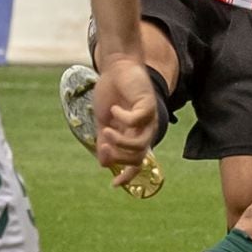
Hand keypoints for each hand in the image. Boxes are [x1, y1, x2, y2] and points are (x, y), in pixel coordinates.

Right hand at [92, 56, 157, 187]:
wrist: (115, 68)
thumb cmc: (110, 94)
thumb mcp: (103, 122)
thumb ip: (104, 143)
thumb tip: (103, 164)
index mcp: (134, 135)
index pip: (136, 162)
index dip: (128, 175)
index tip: (114, 184)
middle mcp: (145, 130)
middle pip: (137, 157)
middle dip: (118, 156)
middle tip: (104, 145)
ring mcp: (149, 118)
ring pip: (140, 144)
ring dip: (120, 142)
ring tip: (107, 130)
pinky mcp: (148, 104)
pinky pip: (138, 120)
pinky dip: (123, 118)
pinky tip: (115, 109)